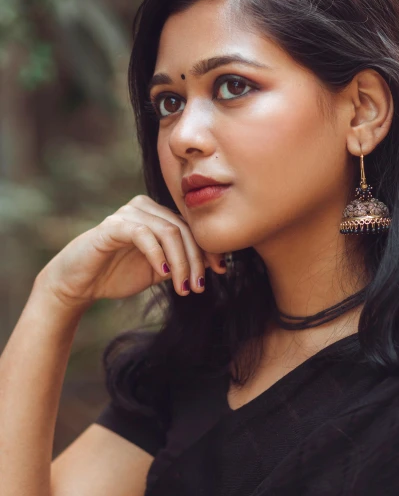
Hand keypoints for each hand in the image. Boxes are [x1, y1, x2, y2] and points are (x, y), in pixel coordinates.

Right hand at [35, 195, 226, 308]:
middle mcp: (145, 207)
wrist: (79, 284)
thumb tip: (213, 264)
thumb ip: (181, 262)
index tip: (221, 270)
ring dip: (180, 262)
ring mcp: (128, 213)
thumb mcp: (158, 270)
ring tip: (184, 287)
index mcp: (157, 214)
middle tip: (199, 286)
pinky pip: (143, 234)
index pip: (191, 227)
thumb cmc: (117, 274)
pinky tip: (163, 274)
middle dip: (196, 260)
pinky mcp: (113, 225)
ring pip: (168, 232)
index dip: (208, 248)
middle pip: (183, 229)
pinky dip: (158, 255)